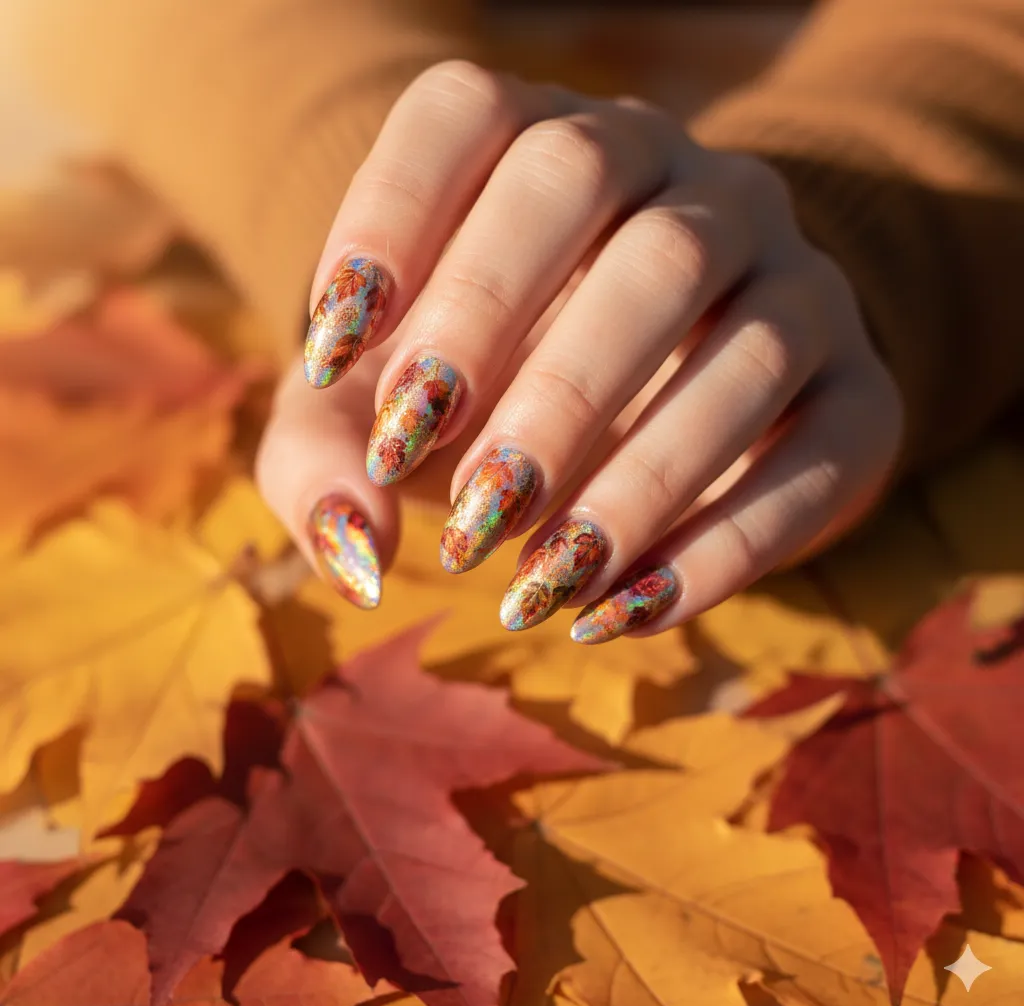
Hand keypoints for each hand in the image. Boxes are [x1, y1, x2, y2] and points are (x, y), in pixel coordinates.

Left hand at [257, 60, 902, 641]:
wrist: (662, 408)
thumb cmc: (489, 394)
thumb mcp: (385, 412)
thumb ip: (330, 460)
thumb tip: (356, 550)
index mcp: (548, 148)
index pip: (468, 114)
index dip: (388, 219)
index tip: (330, 354)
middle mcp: (684, 183)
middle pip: (606, 208)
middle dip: (517, 361)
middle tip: (464, 506)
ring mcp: (791, 275)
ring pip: (735, 339)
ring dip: (629, 477)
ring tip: (534, 583)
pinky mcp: (860, 389)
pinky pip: (822, 453)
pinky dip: (719, 548)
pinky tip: (617, 611)